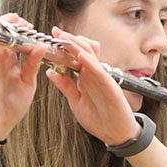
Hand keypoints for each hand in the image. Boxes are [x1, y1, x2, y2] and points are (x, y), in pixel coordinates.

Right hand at [0, 13, 46, 141]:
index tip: (29, 25)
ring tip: (9, 21)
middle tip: (21, 19)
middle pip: (0, 38)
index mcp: (8, 64)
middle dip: (9, 26)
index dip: (19, 31)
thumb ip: (32, 65)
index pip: (12, 42)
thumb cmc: (11, 107)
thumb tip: (41, 46)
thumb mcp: (27, 83)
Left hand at [45, 27, 139, 145]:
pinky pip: (99, 71)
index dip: (64, 46)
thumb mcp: (76, 103)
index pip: (75, 57)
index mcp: (86, 78)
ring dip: (77, 46)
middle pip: (83, 51)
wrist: (116, 135)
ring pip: (91, 56)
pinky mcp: (110, 87)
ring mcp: (103, 79)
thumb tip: (50, 72)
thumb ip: (66, 87)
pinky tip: (80, 56)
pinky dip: (90, 63)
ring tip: (64, 38)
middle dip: (69, 40)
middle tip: (55, 32)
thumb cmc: (99, 120)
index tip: (51, 37)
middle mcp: (94, 75)